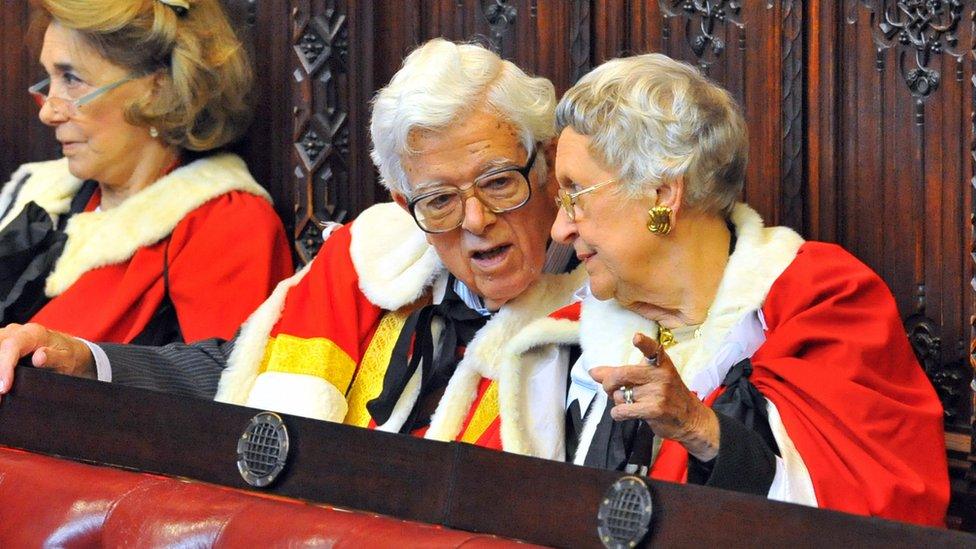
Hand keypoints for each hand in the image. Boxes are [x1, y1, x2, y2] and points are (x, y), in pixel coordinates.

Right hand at [0, 323, 94, 400]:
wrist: (68, 349)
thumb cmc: (66, 354)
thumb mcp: (66, 359)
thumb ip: (53, 358)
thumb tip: (38, 358)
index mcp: (34, 333)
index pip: (12, 346)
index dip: (4, 366)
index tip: (4, 386)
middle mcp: (17, 331)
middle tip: (1, 391)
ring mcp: (7, 336)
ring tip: (2, 389)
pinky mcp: (3, 343)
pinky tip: (1, 381)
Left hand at [589, 332, 719, 461]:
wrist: (690, 418)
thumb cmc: (665, 395)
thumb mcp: (648, 378)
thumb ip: (620, 373)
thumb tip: (593, 372)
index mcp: (660, 362)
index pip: (652, 349)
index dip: (643, 343)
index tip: (636, 337)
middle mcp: (661, 375)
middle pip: (622, 374)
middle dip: (608, 383)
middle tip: (608, 388)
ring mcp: (659, 393)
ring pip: (621, 395)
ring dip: (617, 401)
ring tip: (629, 402)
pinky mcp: (655, 410)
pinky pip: (623, 410)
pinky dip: (617, 413)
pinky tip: (624, 413)